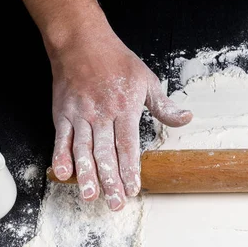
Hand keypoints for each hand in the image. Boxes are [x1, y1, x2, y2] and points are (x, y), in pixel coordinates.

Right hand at [50, 31, 191, 209]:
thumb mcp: (147, 80)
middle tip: (115, 204)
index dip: (130, 169)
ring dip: (86, 175)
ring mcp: (80, 116)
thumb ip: (164, 105)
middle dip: (110, 181)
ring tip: (91, 196)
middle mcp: (101, 115)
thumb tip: (186, 118)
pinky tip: (63, 174)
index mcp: (124, 108)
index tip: (133, 188)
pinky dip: (61, 156)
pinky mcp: (63, 114)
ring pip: (83, 150)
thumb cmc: (116, 61)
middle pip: (106, 154)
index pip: (128, 145)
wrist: (81, 42)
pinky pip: (62, 139)